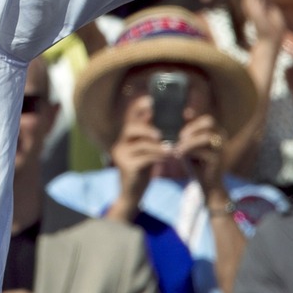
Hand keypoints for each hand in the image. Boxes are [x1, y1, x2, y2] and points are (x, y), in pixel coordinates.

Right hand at [109, 96, 170, 220]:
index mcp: (125, 136)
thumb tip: (159, 116)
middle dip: (148, 127)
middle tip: (162, 133)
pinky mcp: (127, 166)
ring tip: (172, 148)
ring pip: (141, 144)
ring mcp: (122, 154)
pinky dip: (159, 157)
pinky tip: (169, 157)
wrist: (132, 193)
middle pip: (131, 128)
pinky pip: (145, 158)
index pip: (129, 116)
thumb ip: (150, 135)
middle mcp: (120, 143)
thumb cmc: (141, 168)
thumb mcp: (145, 149)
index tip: (151, 100)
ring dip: (158, 145)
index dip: (138, 107)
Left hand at [175, 114, 226, 196]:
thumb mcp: (189, 145)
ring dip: (189, 141)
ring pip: (206, 137)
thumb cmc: (195, 163)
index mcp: (217, 133)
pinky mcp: (217, 160)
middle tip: (180, 137)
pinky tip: (178, 155)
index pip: (207, 120)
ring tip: (177, 148)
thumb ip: (187, 133)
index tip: (182, 124)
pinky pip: (202, 151)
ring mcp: (221, 149)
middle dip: (192, 127)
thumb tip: (184, 115)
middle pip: (210, 122)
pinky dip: (187, 151)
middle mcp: (222, 139)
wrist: (206, 184)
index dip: (194, 119)